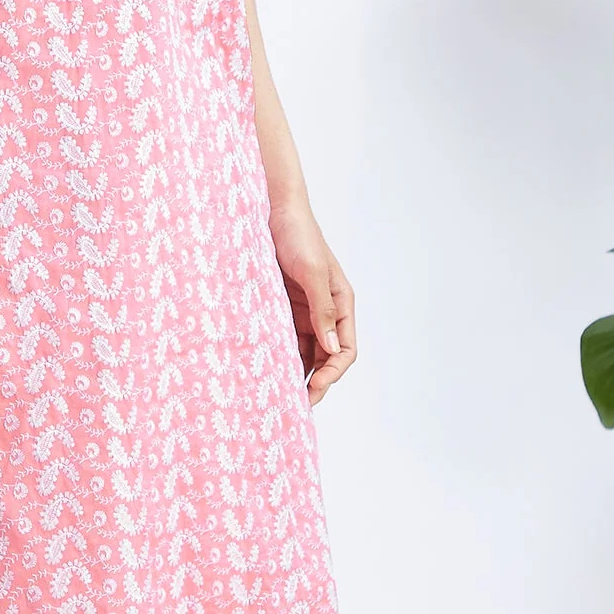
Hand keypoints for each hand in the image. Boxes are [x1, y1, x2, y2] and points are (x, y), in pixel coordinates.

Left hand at [272, 208, 355, 403]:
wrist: (272, 210)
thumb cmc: (298, 235)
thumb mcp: (313, 272)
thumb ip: (322, 310)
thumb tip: (331, 348)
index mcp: (341, 303)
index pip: (345, 350)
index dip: (332, 373)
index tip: (313, 388)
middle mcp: (325, 310)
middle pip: (326, 356)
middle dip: (315, 381)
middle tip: (296, 404)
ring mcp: (304, 309)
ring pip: (305, 350)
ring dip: (297, 371)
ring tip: (281, 393)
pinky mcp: (283, 305)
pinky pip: (285, 336)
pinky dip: (281, 354)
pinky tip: (268, 368)